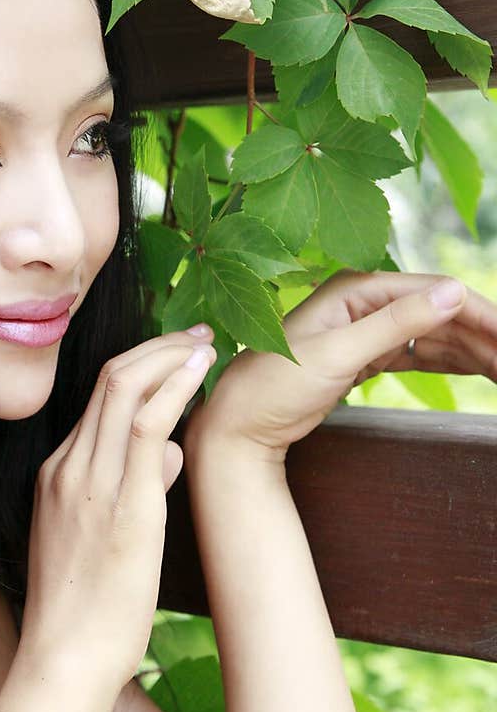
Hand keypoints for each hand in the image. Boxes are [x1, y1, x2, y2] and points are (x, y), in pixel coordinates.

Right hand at [22, 329, 217, 693]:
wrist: (64, 661)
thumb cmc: (85, 614)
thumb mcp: (101, 542)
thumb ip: (135, 488)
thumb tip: (171, 454)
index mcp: (56, 475)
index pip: (96, 400)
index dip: (141, 367)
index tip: (175, 354)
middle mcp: (67, 468)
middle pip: (109, 379)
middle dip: (158, 347)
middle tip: (198, 334)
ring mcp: (90, 484)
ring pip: (124, 388)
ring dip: (171, 356)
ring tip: (208, 344)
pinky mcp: (123, 505)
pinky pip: (146, 425)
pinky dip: (174, 386)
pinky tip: (200, 371)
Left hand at [183, 269, 496, 459]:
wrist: (239, 424)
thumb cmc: (275, 385)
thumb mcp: (338, 353)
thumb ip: (396, 322)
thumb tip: (453, 291)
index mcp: (357, 287)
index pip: (435, 291)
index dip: (479, 313)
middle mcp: (364, 300)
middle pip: (440, 311)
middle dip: (482, 334)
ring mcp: (365, 328)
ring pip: (434, 333)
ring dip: (472, 349)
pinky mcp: (365, 356)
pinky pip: (418, 352)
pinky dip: (449, 360)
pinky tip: (478, 368)